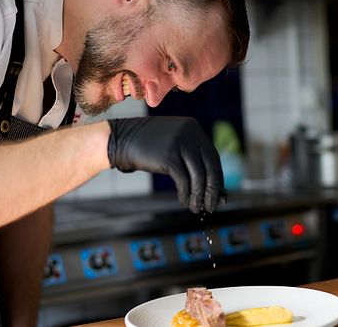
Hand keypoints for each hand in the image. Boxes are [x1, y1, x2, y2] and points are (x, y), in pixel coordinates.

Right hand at [107, 117, 225, 212]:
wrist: (120, 139)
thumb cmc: (148, 146)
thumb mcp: (174, 146)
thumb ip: (193, 161)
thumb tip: (217, 190)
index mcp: (194, 127)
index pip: (213, 157)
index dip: (217, 178)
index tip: (217, 194)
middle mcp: (190, 132)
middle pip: (210, 167)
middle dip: (213, 190)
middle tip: (212, 206)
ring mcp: (179, 143)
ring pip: (199, 176)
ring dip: (199, 196)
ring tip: (196, 208)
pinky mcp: (168, 156)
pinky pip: (184, 181)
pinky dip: (186, 195)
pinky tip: (184, 202)